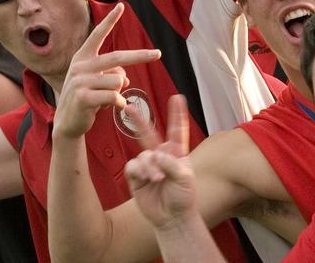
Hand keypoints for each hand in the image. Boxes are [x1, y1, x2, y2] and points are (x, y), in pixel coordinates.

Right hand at [52, 3, 159, 139]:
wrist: (68, 122)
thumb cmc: (86, 99)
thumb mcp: (97, 83)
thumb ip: (111, 74)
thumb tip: (125, 79)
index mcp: (83, 57)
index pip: (98, 35)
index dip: (110, 21)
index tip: (121, 6)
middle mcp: (80, 66)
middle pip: (117, 57)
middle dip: (140, 55)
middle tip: (158, 53)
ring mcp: (80, 81)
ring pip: (118, 81)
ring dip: (119, 92)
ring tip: (106, 100)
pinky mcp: (83, 97)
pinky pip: (114, 97)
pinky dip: (117, 104)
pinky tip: (106, 108)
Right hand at [125, 94, 196, 229]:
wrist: (171, 218)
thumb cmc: (183, 197)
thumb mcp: (185, 178)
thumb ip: (171, 163)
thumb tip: (155, 155)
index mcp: (176, 153)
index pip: (177, 130)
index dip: (177, 114)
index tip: (177, 97)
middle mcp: (161, 155)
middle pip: (149, 133)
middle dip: (140, 120)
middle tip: (129, 106)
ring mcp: (147, 165)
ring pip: (143, 155)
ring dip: (149, 166)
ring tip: (156, 179)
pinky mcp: (135, 176)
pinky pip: (133, 167)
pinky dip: (139, 171)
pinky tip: (144, 179)